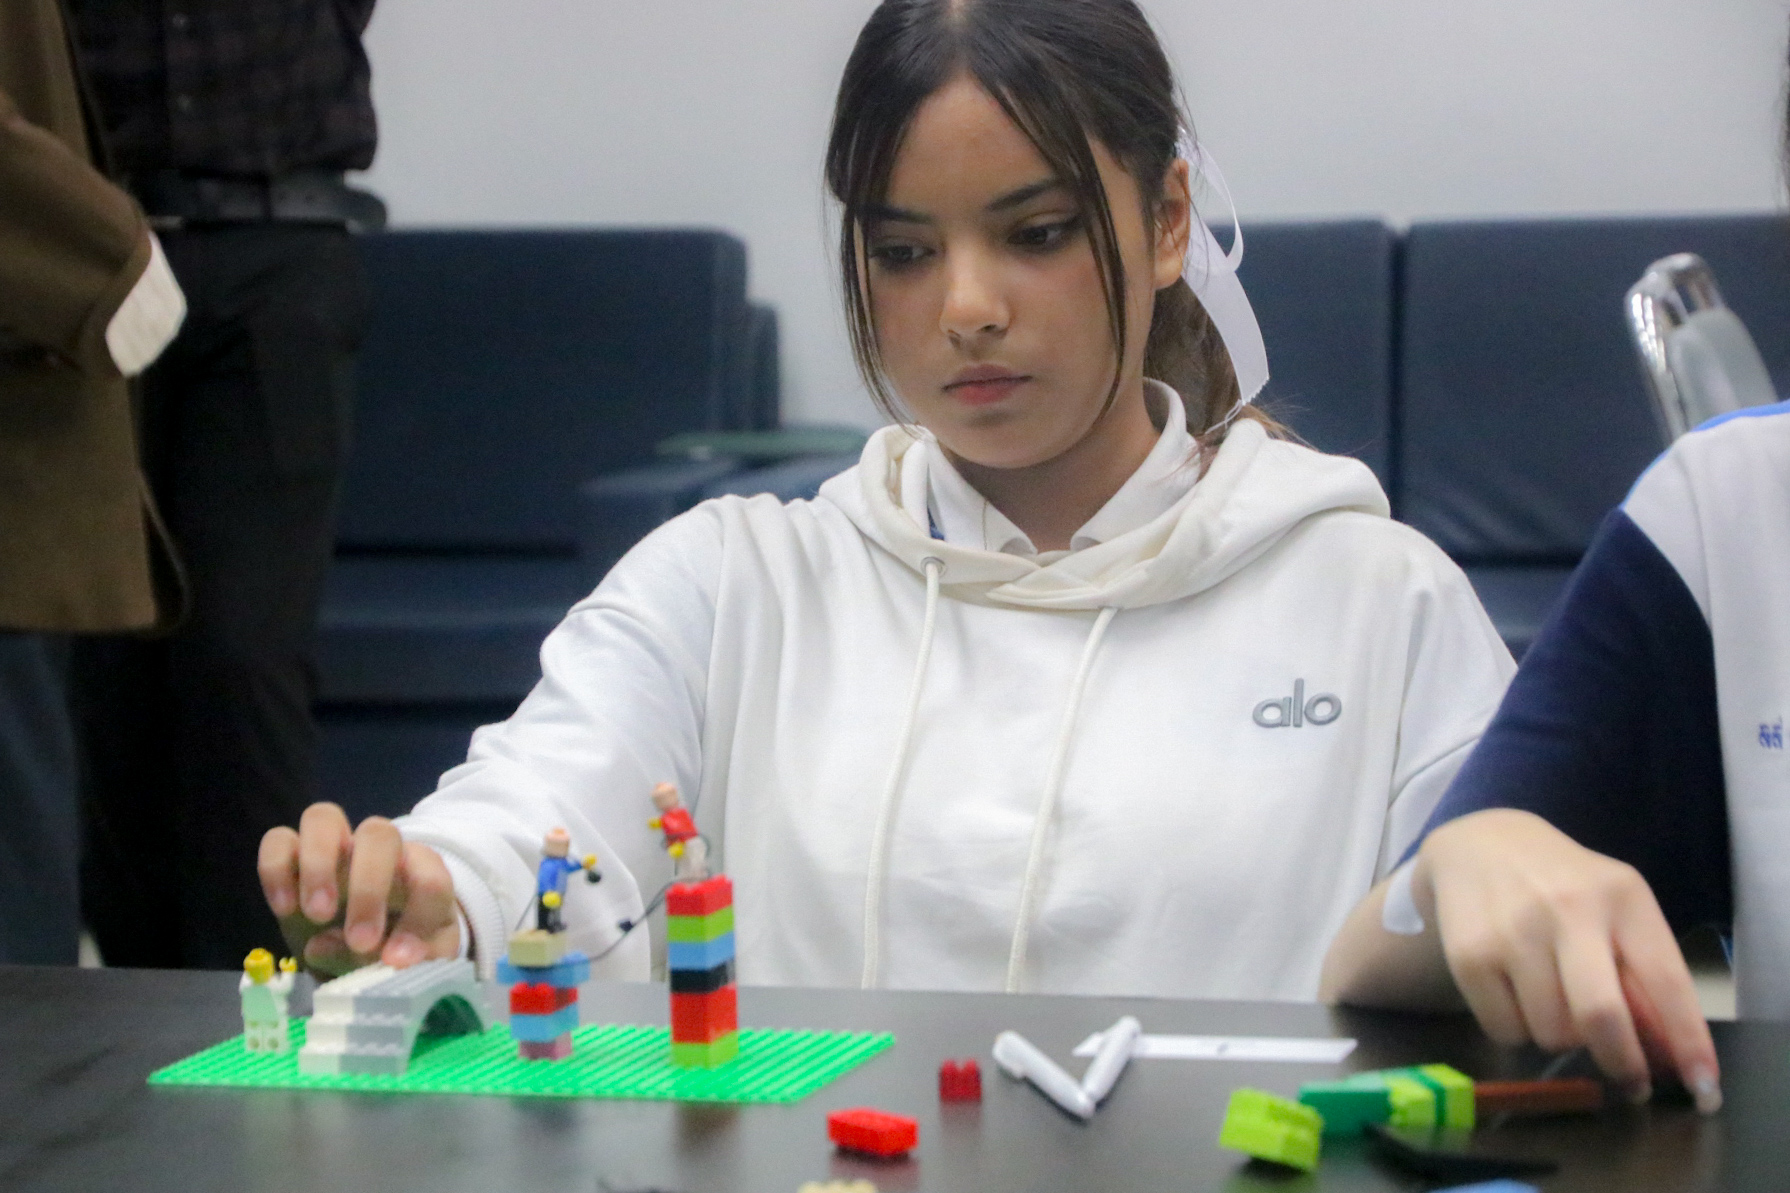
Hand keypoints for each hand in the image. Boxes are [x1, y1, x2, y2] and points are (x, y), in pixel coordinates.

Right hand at [258, 803, 460, 977]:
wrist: (361, 956)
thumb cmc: (395, 954)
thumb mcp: (409, 970)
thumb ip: (390, 963)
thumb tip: (341, 946)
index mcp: (422, 877)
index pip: (431, 877)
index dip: (417, 918)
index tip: (395, 960)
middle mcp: (380, 853)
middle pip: (379, 834)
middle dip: (368, 887)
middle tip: (360, 941)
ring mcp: (334, 850)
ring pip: (323, 817)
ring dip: (318, 864)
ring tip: (316, 915)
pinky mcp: (293, 859)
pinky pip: (278, 840)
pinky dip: (276, 869)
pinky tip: (284, 908)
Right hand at [1417, 809, 1720, 1112]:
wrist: (1479, 843)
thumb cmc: (1562, 885)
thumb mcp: (1614, 911)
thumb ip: (1640, 975)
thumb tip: (1668, 1054)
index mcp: (1621, 896)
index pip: (1665, 980)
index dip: (1687, 1041)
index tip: (1703, 1087)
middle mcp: (1568, 909)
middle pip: (1601, 1015)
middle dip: (1621, 1062)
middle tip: (1628, 1081)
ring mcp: (1514, 931)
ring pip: (1551, 1032)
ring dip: (1560, 1037)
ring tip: (1552, 1002)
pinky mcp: (1470, 954)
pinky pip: (1505, 1030)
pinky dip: (1516, 1030)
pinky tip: (1513, 994)